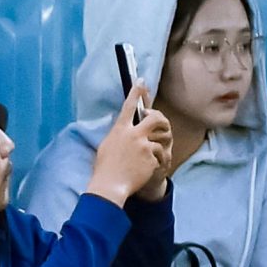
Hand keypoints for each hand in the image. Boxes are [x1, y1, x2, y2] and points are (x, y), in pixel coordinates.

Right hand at [86, 86, 171, 207]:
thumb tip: (125, 128)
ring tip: (148, 157)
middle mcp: (133, 134)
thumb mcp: (107, 145)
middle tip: (160, 124)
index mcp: (120, 130)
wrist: (110, 186)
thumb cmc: (105, 168)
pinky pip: (161, 155)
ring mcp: (144, 146)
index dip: (136, 92)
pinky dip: (157, 162)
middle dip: (161, 119)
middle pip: (155, 117)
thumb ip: (119, 134)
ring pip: (161, 139)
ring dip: (157, 148)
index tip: (141, 81)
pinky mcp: (151, 158)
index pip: (129, 106)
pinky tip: (146, 170)